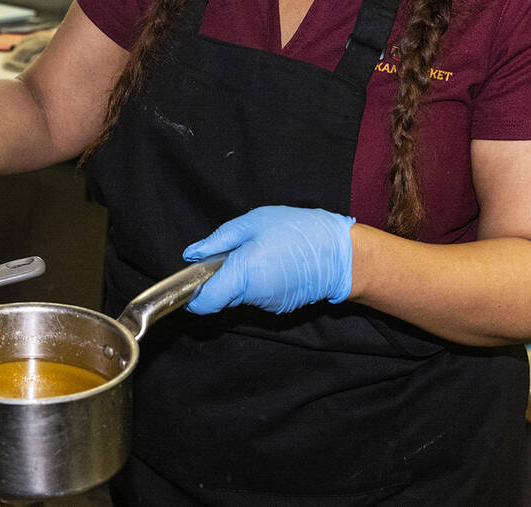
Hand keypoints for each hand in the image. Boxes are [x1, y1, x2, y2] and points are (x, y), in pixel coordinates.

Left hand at [183, 206, 354, 315]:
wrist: (339, 253)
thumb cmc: (297, 231)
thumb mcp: (252, 223)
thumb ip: (218, 241)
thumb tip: (191, 254)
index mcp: (243, 273)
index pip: (206, 302)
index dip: (193, 296)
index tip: (190, 285)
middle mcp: (254, 295)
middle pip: (221, 296)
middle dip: (220, 279)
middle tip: (233, 253)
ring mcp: (268, 304)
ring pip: (239, 296)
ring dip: (240, 280)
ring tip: (259, 254)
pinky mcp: (280, 307)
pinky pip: (257, 297)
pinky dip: (257, 284)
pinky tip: (272, 264)